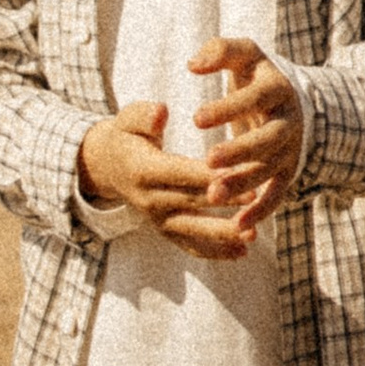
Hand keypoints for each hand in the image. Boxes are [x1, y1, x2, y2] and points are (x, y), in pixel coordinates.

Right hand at [77, 101, 259, 264]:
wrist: (108, 166)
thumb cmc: (127, 135)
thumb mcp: (128, 118)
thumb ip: (144, 115)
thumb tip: (161, 113)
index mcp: (143, 170)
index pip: (179, 173)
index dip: (205, 174)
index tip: (232, 172)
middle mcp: (149, 200)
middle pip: (192, 202)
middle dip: (224, 201)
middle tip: (255, 199)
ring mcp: (157, 220)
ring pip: (193, 231)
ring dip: (223, 234)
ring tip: (252, 235)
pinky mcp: (165, 231)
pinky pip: (190, 246)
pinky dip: (215, 252)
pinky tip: (242, 252)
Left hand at [188, 38, 303, 238]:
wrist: (287, 99)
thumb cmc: (255, 75)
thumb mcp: (243, 54)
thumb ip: (219, 51)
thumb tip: (194, 64)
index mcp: (277, 87)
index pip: (256, 97)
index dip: (228, 108)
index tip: (196, 118)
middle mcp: (288, 120)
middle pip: (269, 138)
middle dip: (240, 150)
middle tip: (208, 160)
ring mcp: (290, 148)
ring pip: (270, 169)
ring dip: (244, 183)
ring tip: (213, 194)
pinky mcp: (287, 171)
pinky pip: (277, 194)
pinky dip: (261, 211)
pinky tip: (239, 225)